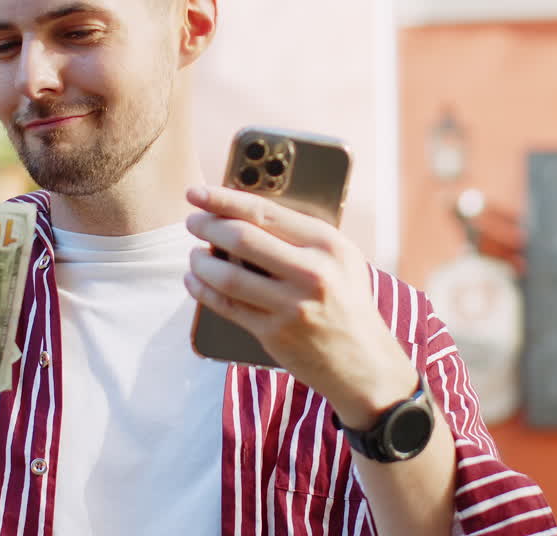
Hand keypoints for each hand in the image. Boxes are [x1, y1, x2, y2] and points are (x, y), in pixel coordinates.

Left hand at [184, 186, 418, 429]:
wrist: (364, 363)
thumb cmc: (346, 301)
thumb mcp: (339, 259)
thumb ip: (300, 235)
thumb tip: (242, 211)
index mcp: (327, 244)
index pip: (265, 212)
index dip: (224, 199)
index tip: (197, 193)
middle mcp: (311, 272)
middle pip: (241, 238)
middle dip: (207, 226)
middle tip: (192, 221)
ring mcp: (292, 305)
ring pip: (227, 275)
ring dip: (200, 261)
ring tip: (194, 254)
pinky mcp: (274, 333)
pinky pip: (226, 306)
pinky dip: (202, 291)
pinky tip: (194, 280)